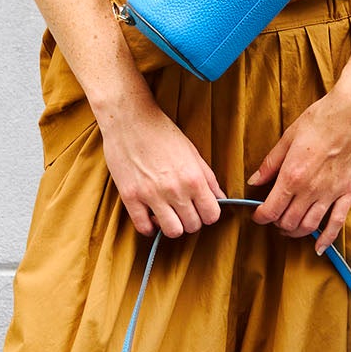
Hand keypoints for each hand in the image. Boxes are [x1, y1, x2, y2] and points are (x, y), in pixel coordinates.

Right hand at [101, 95, 224, 237]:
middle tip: (183, 209)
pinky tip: (150, 217)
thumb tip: (220, 198)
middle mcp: (175, 190)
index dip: (208, 214)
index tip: (201, 208)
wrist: (130, 119)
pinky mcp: (130, 196)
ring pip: (172, 231)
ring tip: (167, 214)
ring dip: (172, 226)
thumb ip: (208, 178)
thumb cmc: (163, 133)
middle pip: (193, 226)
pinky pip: (144, 227)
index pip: (212, 215)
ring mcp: (151, 195)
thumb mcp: (192, 152)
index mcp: (194, 178)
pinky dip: (149, 227)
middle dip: (191, 220)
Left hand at [247, 80, 350, 252]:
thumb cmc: (322, 119)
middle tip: (273, 218)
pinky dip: (326, 239)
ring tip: (289, 229)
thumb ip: (270, 164)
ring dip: (296, 232)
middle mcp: (311, 189)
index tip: (258, 215)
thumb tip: (254, 181)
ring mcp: (331, 193)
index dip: (260, 217)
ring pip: (309, 226)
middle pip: (288, 222)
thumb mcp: (288, 138)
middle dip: (276, 224)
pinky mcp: (348, 192)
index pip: (270, 210)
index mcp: (292, 175)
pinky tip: (319, 248)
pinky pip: (337, 222)